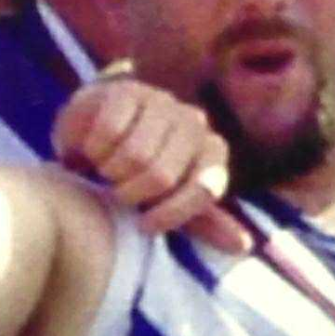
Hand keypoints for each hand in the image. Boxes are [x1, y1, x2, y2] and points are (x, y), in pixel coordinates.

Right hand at [53, 79, 252, 255]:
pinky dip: (93, 149)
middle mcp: (193, 122)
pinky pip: (109, 132)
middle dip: (130, 193)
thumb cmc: (136, 176)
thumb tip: (244, 246)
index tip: (144, 226)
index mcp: (210, 151)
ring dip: (109, 172)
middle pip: (162, 176)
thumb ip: (204, 224)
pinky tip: (90, 148)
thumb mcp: (170, 204)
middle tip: (115, 190)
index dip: (172, 213)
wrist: (92, 136)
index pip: (204, 188)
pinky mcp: (126, 90)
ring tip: (104, 169)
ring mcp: (161, 101)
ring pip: (134, 156)